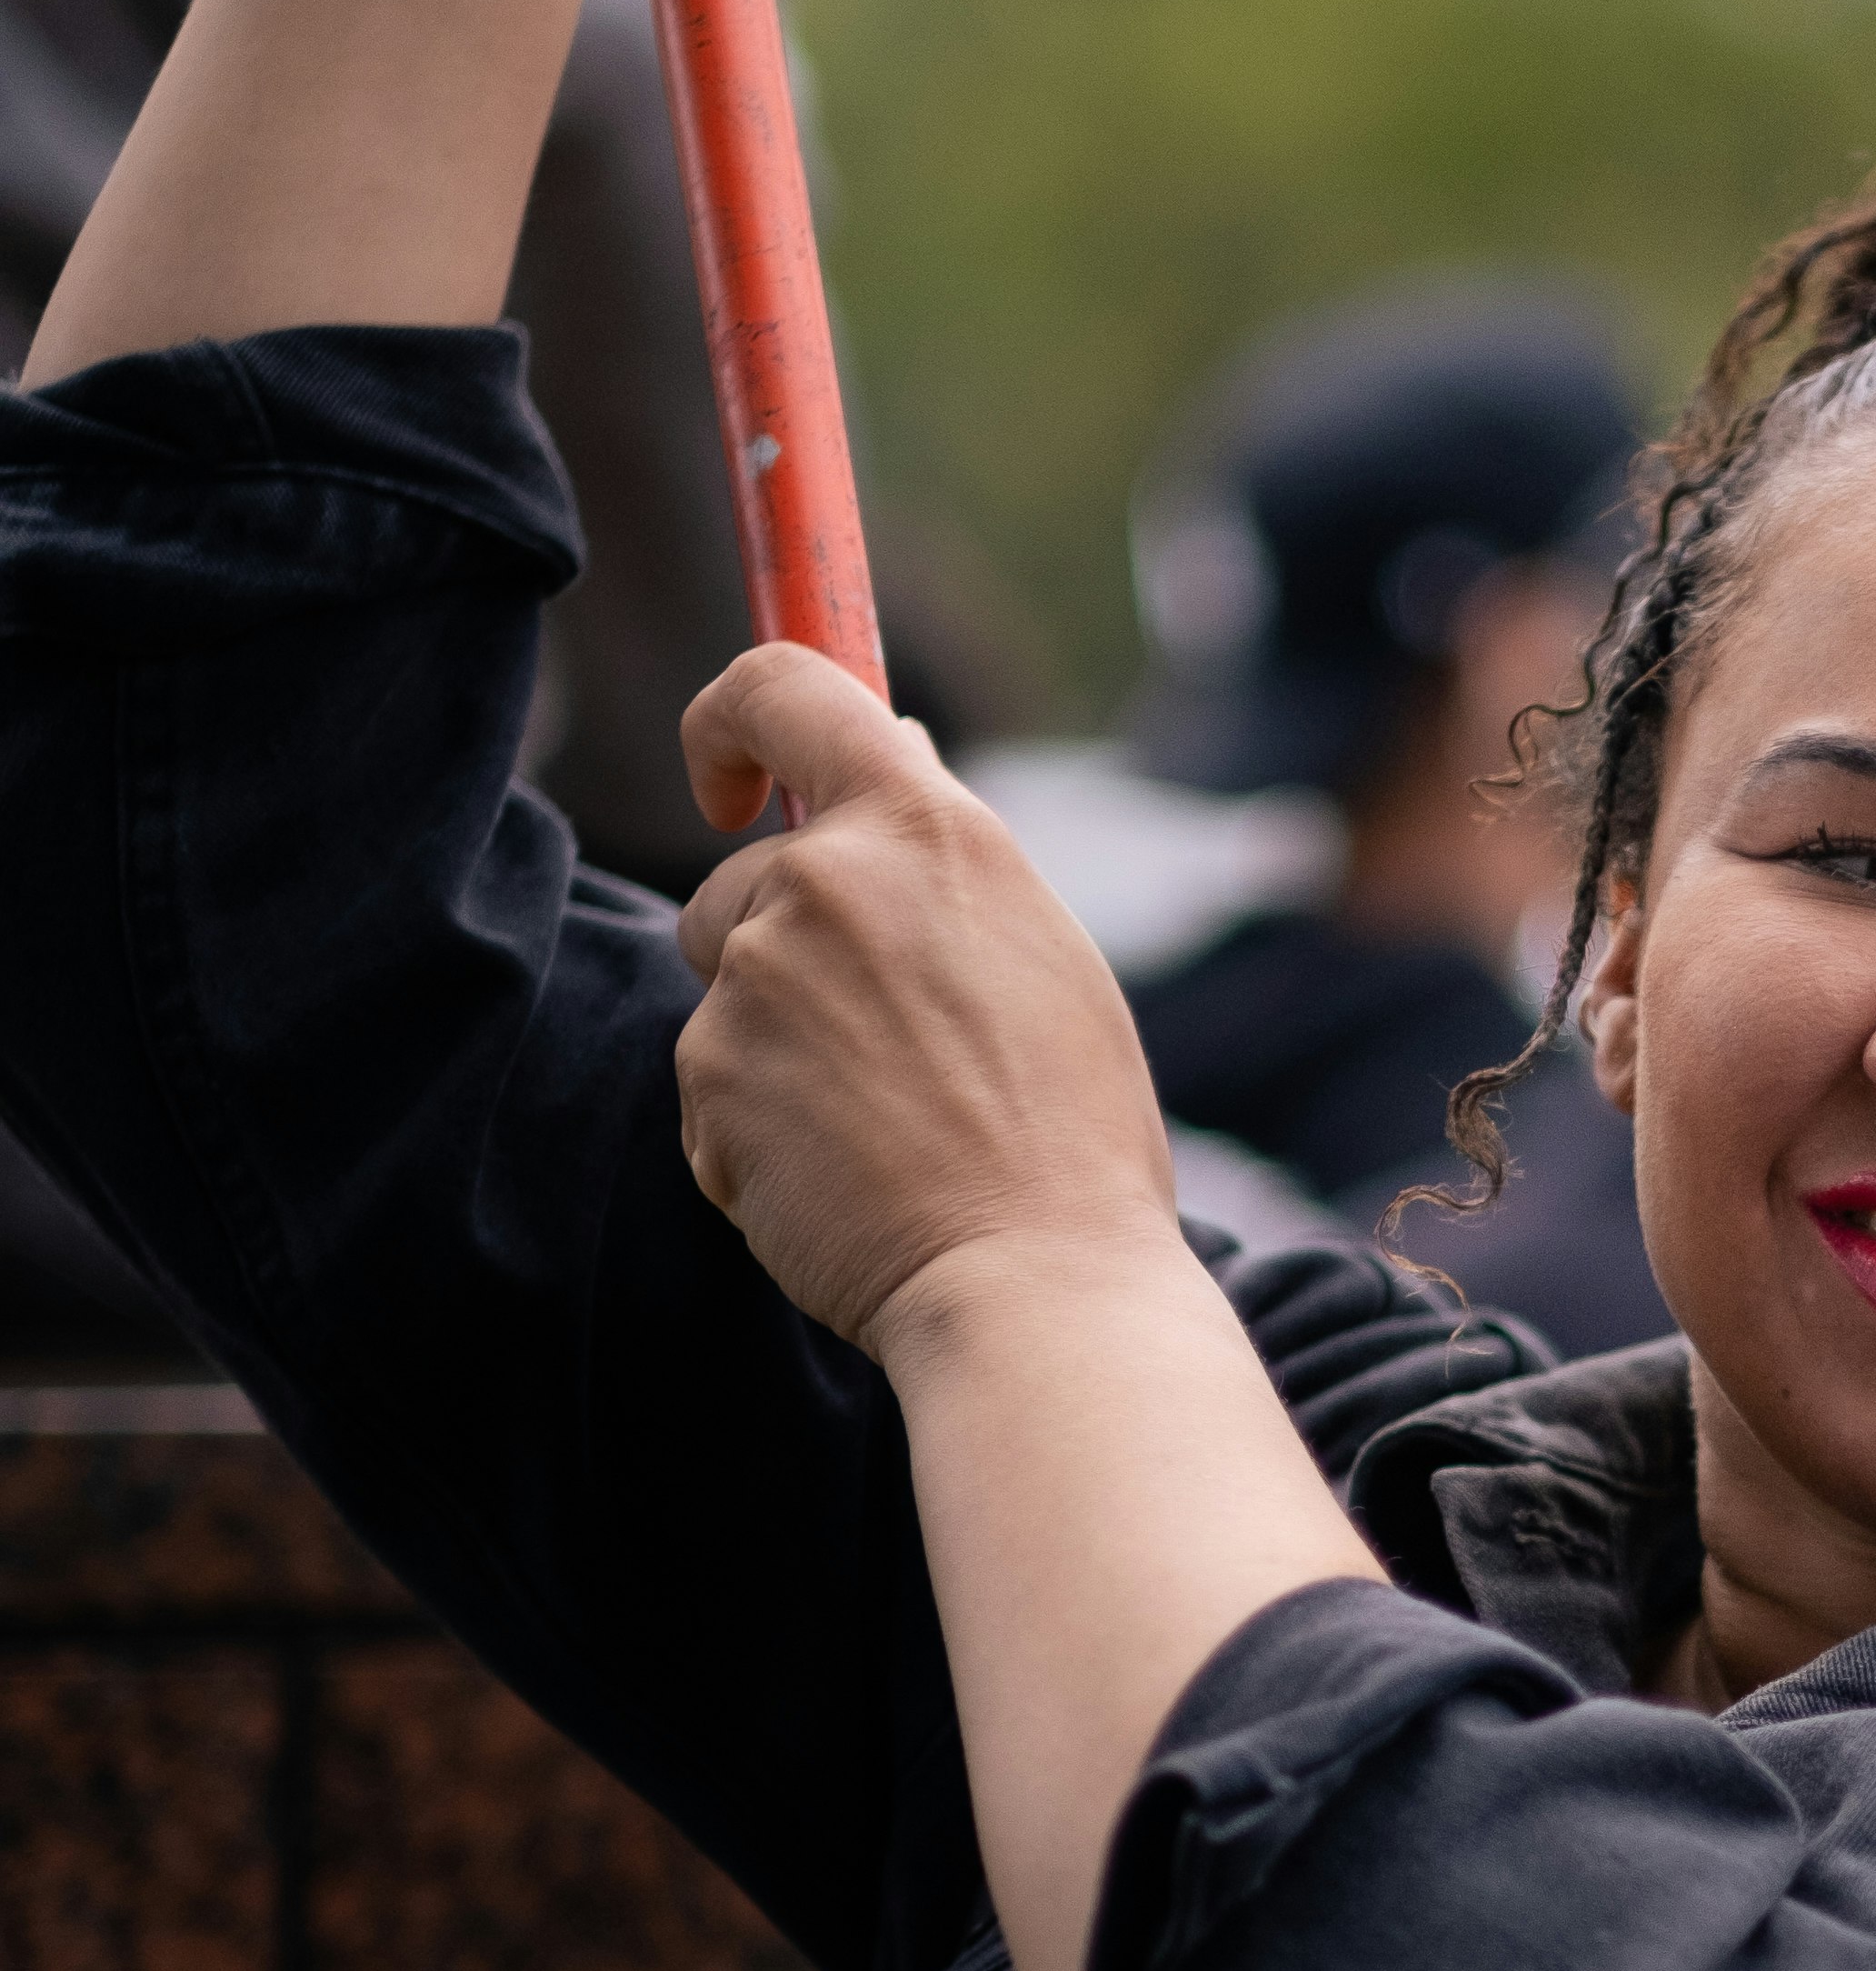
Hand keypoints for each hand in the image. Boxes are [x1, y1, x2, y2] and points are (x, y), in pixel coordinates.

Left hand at [672, 649, 1188, 1358]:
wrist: (1035, 1283)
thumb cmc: (1071, 1135)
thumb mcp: (1039, 953)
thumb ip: (946, 860)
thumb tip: (892, 759)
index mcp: (926, 827)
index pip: (782, 687)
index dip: (731, 723)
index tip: (736, 781)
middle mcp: (827, 878)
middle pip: (742, 884)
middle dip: (781, 959)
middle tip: (887, 1059)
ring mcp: (757, 976)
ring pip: (727, 996)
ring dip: (775, 1052)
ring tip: (886, 1131)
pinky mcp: (710, 1074)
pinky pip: (713, 1092)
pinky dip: (760, 1138)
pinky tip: (848, 1184)